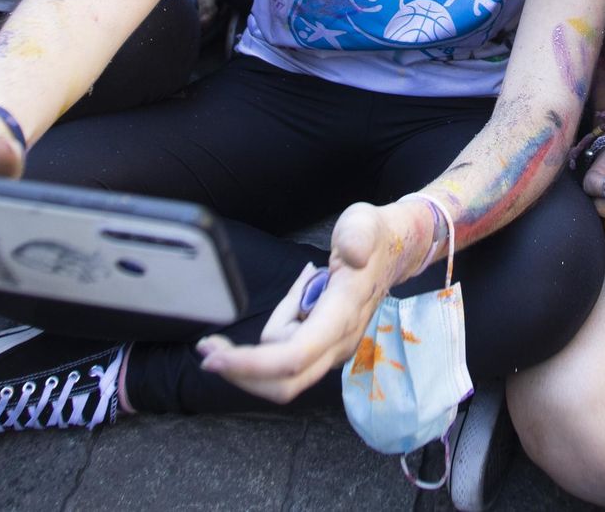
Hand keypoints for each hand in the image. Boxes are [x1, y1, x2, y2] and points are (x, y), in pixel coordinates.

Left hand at [195, 199, 421, 403]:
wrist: (396, 251)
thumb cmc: (374, 235)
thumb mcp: (363, 222)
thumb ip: (357, 235)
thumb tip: (352, 253)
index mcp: (343, 314)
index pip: (294, 356)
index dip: (252, 365)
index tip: (214, 359)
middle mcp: (339, 343)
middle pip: (283, 382)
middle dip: (242, 371)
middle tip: (208, 347)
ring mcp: (333, 349)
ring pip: (281, 368)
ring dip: (264, 344)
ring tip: (293, 295)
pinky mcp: (325, 348)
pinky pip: (288, 354)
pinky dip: (277, 335)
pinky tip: (295, 304)